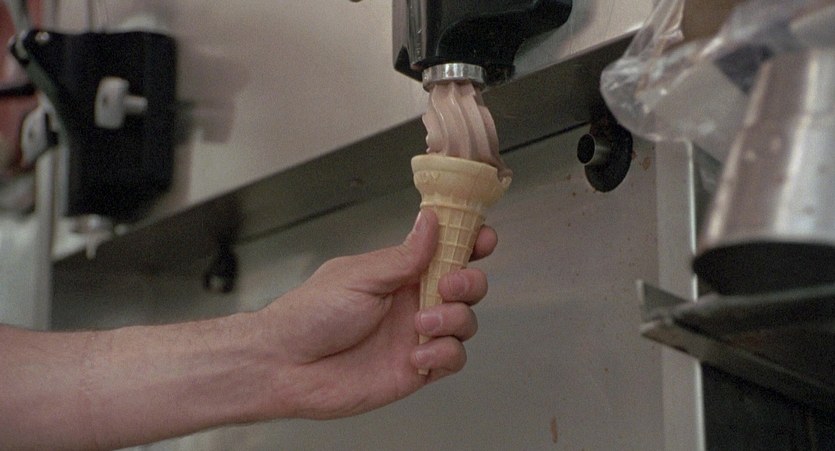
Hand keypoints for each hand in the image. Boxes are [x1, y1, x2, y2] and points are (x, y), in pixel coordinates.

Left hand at [257, 209, 496, 419]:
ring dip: (453, 319)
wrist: (286, 366)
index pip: (444, 251)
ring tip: (420, 325)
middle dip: (468, 282)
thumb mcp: (358, 276)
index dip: (469, 242)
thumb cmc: (308, 315)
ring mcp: (416, 335)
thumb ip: (403, 256)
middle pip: (466, 286)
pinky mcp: (416, 369)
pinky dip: (443, 355)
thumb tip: (431, 223)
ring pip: (465, 322)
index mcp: (399, 273)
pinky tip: (417, 355)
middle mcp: (412, 301)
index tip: (482, 237)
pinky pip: (452, 359)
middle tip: (448, 285)